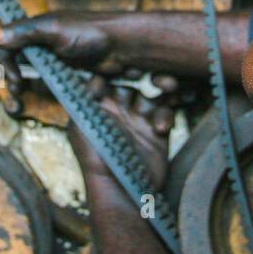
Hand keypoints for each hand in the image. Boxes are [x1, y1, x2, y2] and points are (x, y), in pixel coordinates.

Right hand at [0, 11, 134, 113]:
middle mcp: (42, 43)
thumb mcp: (54, 30)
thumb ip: (24, 33)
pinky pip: (49, 84)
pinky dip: (44, 92)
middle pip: (16, 62)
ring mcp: (55, 59)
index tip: (13, 78)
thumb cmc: (91, 32)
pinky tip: (45, 99)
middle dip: (11, 79)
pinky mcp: (67, 72)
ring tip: (20, 104)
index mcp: (35, 29)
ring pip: (31, 76)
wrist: (122, 47)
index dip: (5, 62)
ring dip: (24, 89)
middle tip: (16, 93)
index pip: (7, 44)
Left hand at [66, 76, 171, 193]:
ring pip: (152, 94)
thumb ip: (84, 100)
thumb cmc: (96, 160)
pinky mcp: (156, 132)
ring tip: (169, 87)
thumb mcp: (83, 127)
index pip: (106, 77)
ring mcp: (138, 121)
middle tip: (154, 72)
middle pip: (133, 81)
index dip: (116, 68)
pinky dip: (165, 116)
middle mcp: (117, 110)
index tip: (126, 62)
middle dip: (144, 75)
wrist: (121, 191)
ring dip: (162, 90)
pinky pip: (165, 113)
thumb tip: (91, 76)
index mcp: (97, 107)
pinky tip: (161, 128)